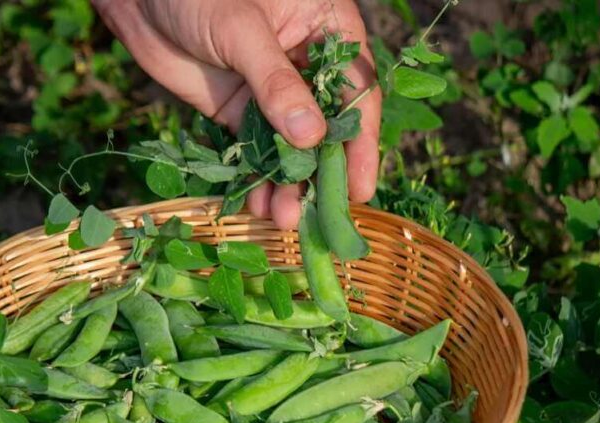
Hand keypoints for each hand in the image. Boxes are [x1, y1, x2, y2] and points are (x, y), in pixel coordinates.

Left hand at [94, 0, 380, 228]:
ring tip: (283, 217)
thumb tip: (311, 137)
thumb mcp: (240, 31)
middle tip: (321, 214)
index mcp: (327, 28)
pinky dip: (257, 177)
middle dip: (322, 171)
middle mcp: (306, 63)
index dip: (360, 140)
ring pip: (291, 145)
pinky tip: (258, 204)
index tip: (359, 185)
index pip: (356, 91)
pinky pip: (255, 150)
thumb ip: (275, 83)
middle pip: (327, 126)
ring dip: (289, 182)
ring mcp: (271, 91)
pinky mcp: (238, 110)